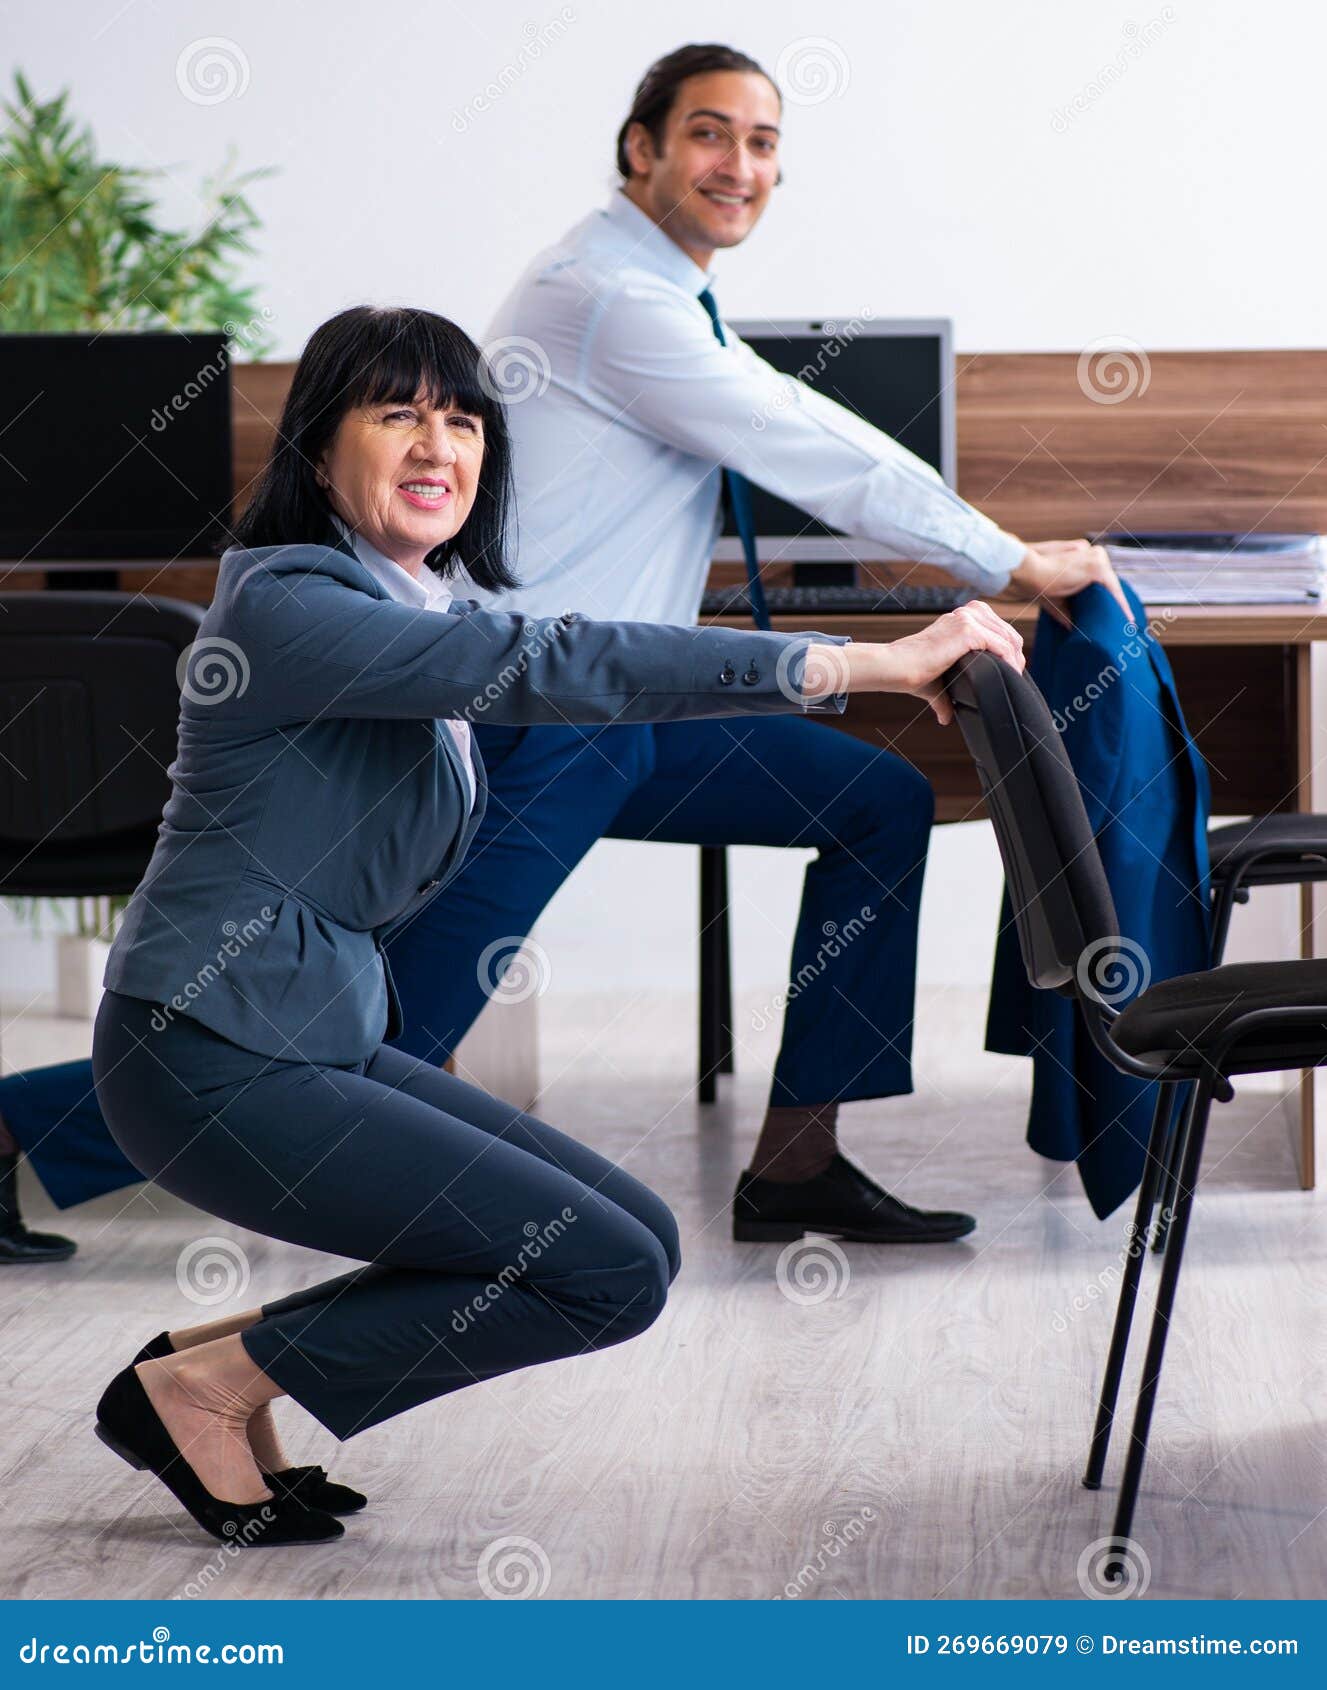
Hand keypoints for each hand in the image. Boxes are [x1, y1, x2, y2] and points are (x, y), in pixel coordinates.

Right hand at [804, 601, 1025, 724]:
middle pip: (1007, 630)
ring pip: (1008, 636)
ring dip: (1015, 658)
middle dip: (1016, 653)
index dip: (1008, 649)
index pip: (998, 627)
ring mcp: (967, 619)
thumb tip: (946, 718)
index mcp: (962, 617)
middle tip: (1016, 674)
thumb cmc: (912, 672)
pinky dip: (1009, 661)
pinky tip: (1009, 673)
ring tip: (1015, 675)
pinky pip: (1001, 645)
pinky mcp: (967, 630)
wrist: (896, 668)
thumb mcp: (938, 681)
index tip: (1010, 669)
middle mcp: (966, 613)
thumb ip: (946, 696)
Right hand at [1007, 538, 1130, 623]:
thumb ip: (1067, 610)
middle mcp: (1088, 550)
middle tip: (1125, 622)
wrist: (1026, 573)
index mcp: (1078, 554)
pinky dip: (1120, 605)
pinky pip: (1113, 589)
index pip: (1097, 577)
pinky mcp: (1096, 566)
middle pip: (1107, 580)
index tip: (1114, 611)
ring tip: (1127, 623)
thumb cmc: (1034, 582)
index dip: (1106, 595)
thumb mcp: (1056, 598)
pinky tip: (1126, 619)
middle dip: (1114, 601)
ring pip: (1111, 584)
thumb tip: (1073, 628)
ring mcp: (1094, 556)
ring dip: (1118, 603)